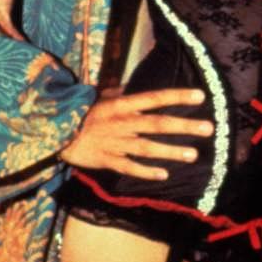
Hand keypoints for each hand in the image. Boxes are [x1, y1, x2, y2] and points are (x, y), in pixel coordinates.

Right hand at [59, 86, 213, 179]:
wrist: (53, 132)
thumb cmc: (81, 112)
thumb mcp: (100, 97)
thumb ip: (120, 93)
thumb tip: (133, 85)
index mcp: (121, 105)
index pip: (154, 98)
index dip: (177, 96)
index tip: (200, 96)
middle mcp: (122, 123)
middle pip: (157, 124)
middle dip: (183, 126)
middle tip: (208, 129)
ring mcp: (115, 143)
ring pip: (147, 148)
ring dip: (170, 151)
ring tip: (192, 154)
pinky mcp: (106, 160)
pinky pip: (128, 167)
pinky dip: (145, 172)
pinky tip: (163, 175)